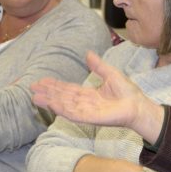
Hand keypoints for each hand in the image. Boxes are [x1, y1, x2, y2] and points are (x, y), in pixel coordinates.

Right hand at [31, 51, 164, 142]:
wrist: (138, 106)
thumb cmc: (128, 93)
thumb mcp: (111, 74)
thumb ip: (98, 66)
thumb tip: (88, 53)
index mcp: (89, 94)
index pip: (68, 89)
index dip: (55, 85)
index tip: (41, 80)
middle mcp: (85, 104)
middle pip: (62, 97)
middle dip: (48, 92)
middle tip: (32, 88)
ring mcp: (87, 112)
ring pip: (64, 106)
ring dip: (50, 101)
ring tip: (35, 97)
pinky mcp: (91, 118)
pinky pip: (73, 114)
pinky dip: (62, 109)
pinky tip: (51, 104)